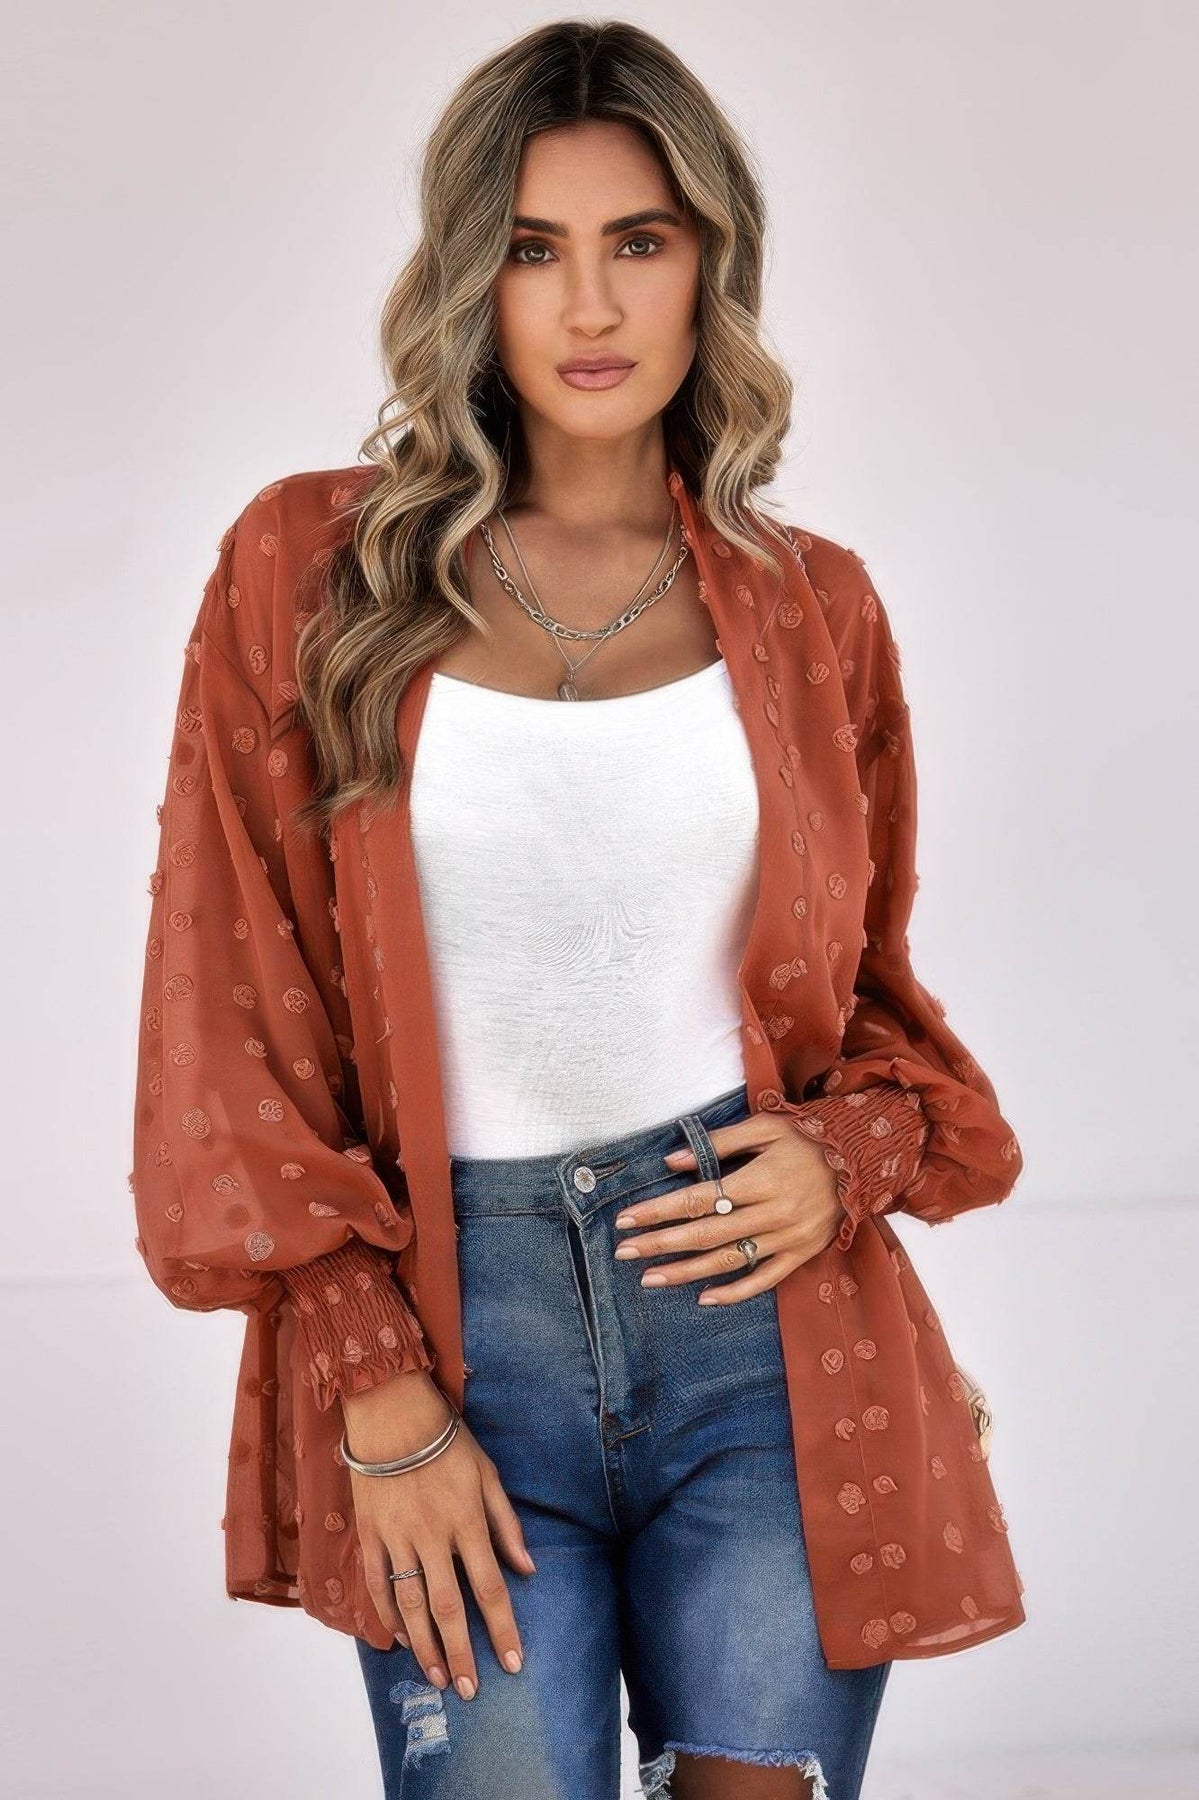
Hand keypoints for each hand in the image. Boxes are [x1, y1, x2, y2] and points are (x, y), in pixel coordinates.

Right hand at [343, 1368, 536, 1698]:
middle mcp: (433, 1535)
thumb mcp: (488, 1474)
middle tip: (469, 1690)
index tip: (513, 1664)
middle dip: (462, 1652)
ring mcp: (398, 1537)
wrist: (392, 1411)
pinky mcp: (370, 1534)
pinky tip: (400, 1639)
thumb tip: (528, 1569)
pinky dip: (388, 1616)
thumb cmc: (448, 1441)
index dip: (502, 1629)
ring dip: (425, 1646)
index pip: (490, 1587)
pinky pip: (378, 1584)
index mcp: (467, 1520)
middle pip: (449, 1606)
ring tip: (436, 1677)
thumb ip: (507, 1523)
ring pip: (411, 1604)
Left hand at [612, 1112, 844, 1302]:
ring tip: (650, 1279)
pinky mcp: (803, 1253)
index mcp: (761, 1178)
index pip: (699, 1198)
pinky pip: (765, 1280)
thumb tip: (672, 1160)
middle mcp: (773, 1212)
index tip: (626, 1218)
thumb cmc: (809, 1135)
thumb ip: (720, 1142)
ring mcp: (789, 1238)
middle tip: (625, 1251)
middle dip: (662, 1243)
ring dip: (686, 1272)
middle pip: (707, 1233)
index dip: (660, 1210)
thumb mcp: (766, 1126)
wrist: (864, 1156)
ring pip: (730, 1261)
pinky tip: (703, 1298)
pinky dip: (735, 1292)